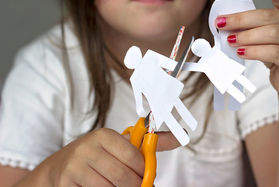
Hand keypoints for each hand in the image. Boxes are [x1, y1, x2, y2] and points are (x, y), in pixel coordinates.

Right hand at [46, 128, 178, 186]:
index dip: (142, 171)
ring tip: (118, 186)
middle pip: (122, 176)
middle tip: (136, 186)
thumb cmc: (97, 155)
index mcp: (104, 135)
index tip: (144, 176)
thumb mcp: (121, 145)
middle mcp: (87, 148)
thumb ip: (150, 144)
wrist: (59, 167)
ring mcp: (74, 167)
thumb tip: (180, 137)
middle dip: (134, 186)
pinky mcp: (65, 183)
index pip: (133, 156)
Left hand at [216, 0, 278, 97]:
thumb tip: (225, 22)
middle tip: (222, 23)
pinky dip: (254, 51)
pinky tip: (242, 52)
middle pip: (269, 16)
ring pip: (272, 33)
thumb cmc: (278, 55)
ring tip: (230, 41)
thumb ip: (251, 27)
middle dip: (241, 19)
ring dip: (246, 36)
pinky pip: (274, 52)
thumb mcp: (265, 36)